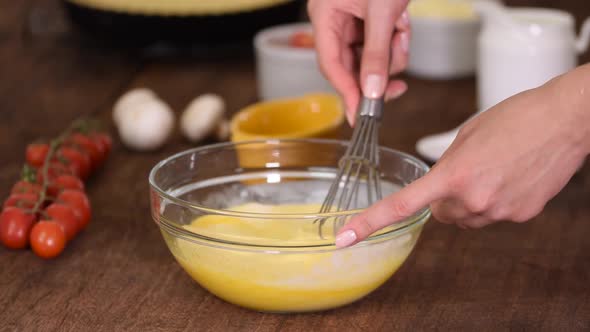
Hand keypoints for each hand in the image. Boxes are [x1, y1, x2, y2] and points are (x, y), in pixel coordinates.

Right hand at [307, 0, 409, 124]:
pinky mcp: (369, 20)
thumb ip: (376, 54)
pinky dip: (396, 40)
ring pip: (369, 57)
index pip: (331, 65)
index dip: (346, 93)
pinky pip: (381, 44)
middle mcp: (334, 21)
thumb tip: (372, 91)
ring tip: (402, 30)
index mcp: (324, 15)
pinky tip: (403, 23)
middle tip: (396, 88)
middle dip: (377, 71)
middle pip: (351, 65)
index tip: (360, 115)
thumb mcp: (383, 13)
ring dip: (392, 52)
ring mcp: (352, 21)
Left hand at [334, 65, 589, 247]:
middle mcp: (473, 199)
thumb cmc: (516, 117)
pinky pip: (493, 215)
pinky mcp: (520, 216)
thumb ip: (446, 164)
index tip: (346, 237)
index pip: (403, 205)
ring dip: (470, 200)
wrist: (566, 121)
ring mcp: (499, 211)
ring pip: (467, 217)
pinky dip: (496, 201)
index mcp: (453, 174)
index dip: (370, 223)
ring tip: (494, 169)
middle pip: (440, 213)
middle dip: (444, 198)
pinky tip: (511, 177)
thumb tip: (441, 183)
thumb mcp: (467, 134)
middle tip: (466, 171)